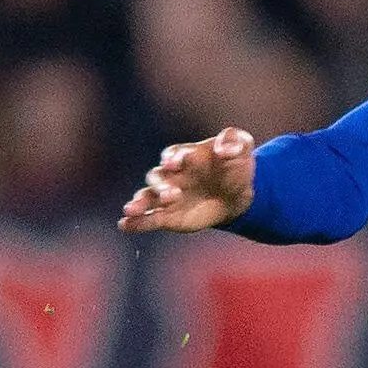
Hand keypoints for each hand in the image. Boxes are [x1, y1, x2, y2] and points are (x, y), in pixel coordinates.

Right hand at [119, 128, 257, 232]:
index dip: (174, 158)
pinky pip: (150, 218)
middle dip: (161, 186)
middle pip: (158, 177)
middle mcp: (171, 175)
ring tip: (131, 210)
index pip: (174, 154)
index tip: (176, 164)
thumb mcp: (242, 147)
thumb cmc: (236, 165)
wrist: (238, 194)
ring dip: (140, 203)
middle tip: (172, 196)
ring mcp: (167, 196)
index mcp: (186, 155)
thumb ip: (235, 142)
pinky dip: (136, 222)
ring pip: (148, 197)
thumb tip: (226, 149)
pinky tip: (125, 225)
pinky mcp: (169, 216)